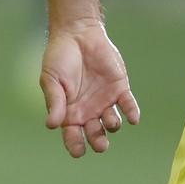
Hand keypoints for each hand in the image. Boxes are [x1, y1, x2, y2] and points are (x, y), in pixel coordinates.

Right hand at [40, 20, 140, 157]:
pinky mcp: (120, 89)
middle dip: (99, 142)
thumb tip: (51, 125)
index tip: (78, 150)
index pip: (73, 137)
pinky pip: (128, 106)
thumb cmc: (59, 57)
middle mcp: (88, 111)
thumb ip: (54, 101)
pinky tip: (133, 118)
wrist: (77, 33)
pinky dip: (132, 113)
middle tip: (100, 143)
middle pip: (96, 136)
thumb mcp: (51, 79)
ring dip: (112, 125)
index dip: (76, 146)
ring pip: (113, 124)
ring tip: (109, 120)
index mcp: (69, 112)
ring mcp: (105, 101)